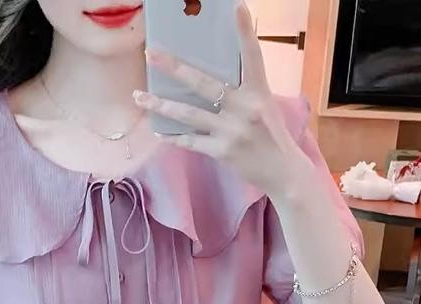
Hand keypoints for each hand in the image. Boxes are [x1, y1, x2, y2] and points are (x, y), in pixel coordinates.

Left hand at [133, 2, 306, 196]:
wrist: (282, 171)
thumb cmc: (272, 135)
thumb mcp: (265, 105)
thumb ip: (245, 88)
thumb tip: (220, 72)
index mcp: (259, 92)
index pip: (252, 56)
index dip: (245, 32)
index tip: (237, 7)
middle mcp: (245, 108)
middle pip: (204, 83)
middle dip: (174, 68)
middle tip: (151, 54)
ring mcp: (232, 131)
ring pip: (188, 114)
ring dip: (160, 105)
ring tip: (138, 97)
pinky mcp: (222, 151)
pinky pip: (190, 142)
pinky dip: (173, 137)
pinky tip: (158, 131)